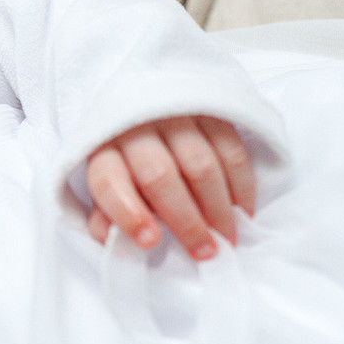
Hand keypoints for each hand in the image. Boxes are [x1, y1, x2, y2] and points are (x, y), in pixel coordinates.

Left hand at [85, 116, 254, 259]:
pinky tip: (241, 211)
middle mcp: (136, 127)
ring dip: (218, 209)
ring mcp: (176, 115)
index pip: (109, 180)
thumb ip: (105, 211)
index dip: (128, 214)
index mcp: (101, 148)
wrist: (147, 91)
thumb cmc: (127, 151)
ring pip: (201, 165)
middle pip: (159, 176)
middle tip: (205, 252)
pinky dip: (241, 186)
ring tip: (227, 238)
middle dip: (185, 221)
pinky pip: (231, 151)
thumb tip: (108, 237)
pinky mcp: (211, 110)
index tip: (150, 242)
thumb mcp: (107, 177)